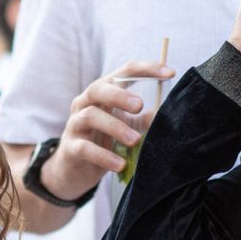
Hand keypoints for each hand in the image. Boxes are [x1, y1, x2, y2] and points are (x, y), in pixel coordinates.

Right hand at [41, 59, 176, 199]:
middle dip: (119, 95)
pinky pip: (85, 148)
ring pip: (91, 116)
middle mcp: (85, 103)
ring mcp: (75, 124)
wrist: (75, 170)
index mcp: (103, 93)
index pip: (123, 73)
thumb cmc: (104, 142)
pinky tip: (120, 164)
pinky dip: (104, 156)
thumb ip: (144, 119)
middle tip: (139, 105)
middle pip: (98, 89)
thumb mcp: (126, 127)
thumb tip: (169, 114)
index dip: (145, 69)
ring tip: (135, 140)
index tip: (169, 73)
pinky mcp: (70, 148)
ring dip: (115, 127)